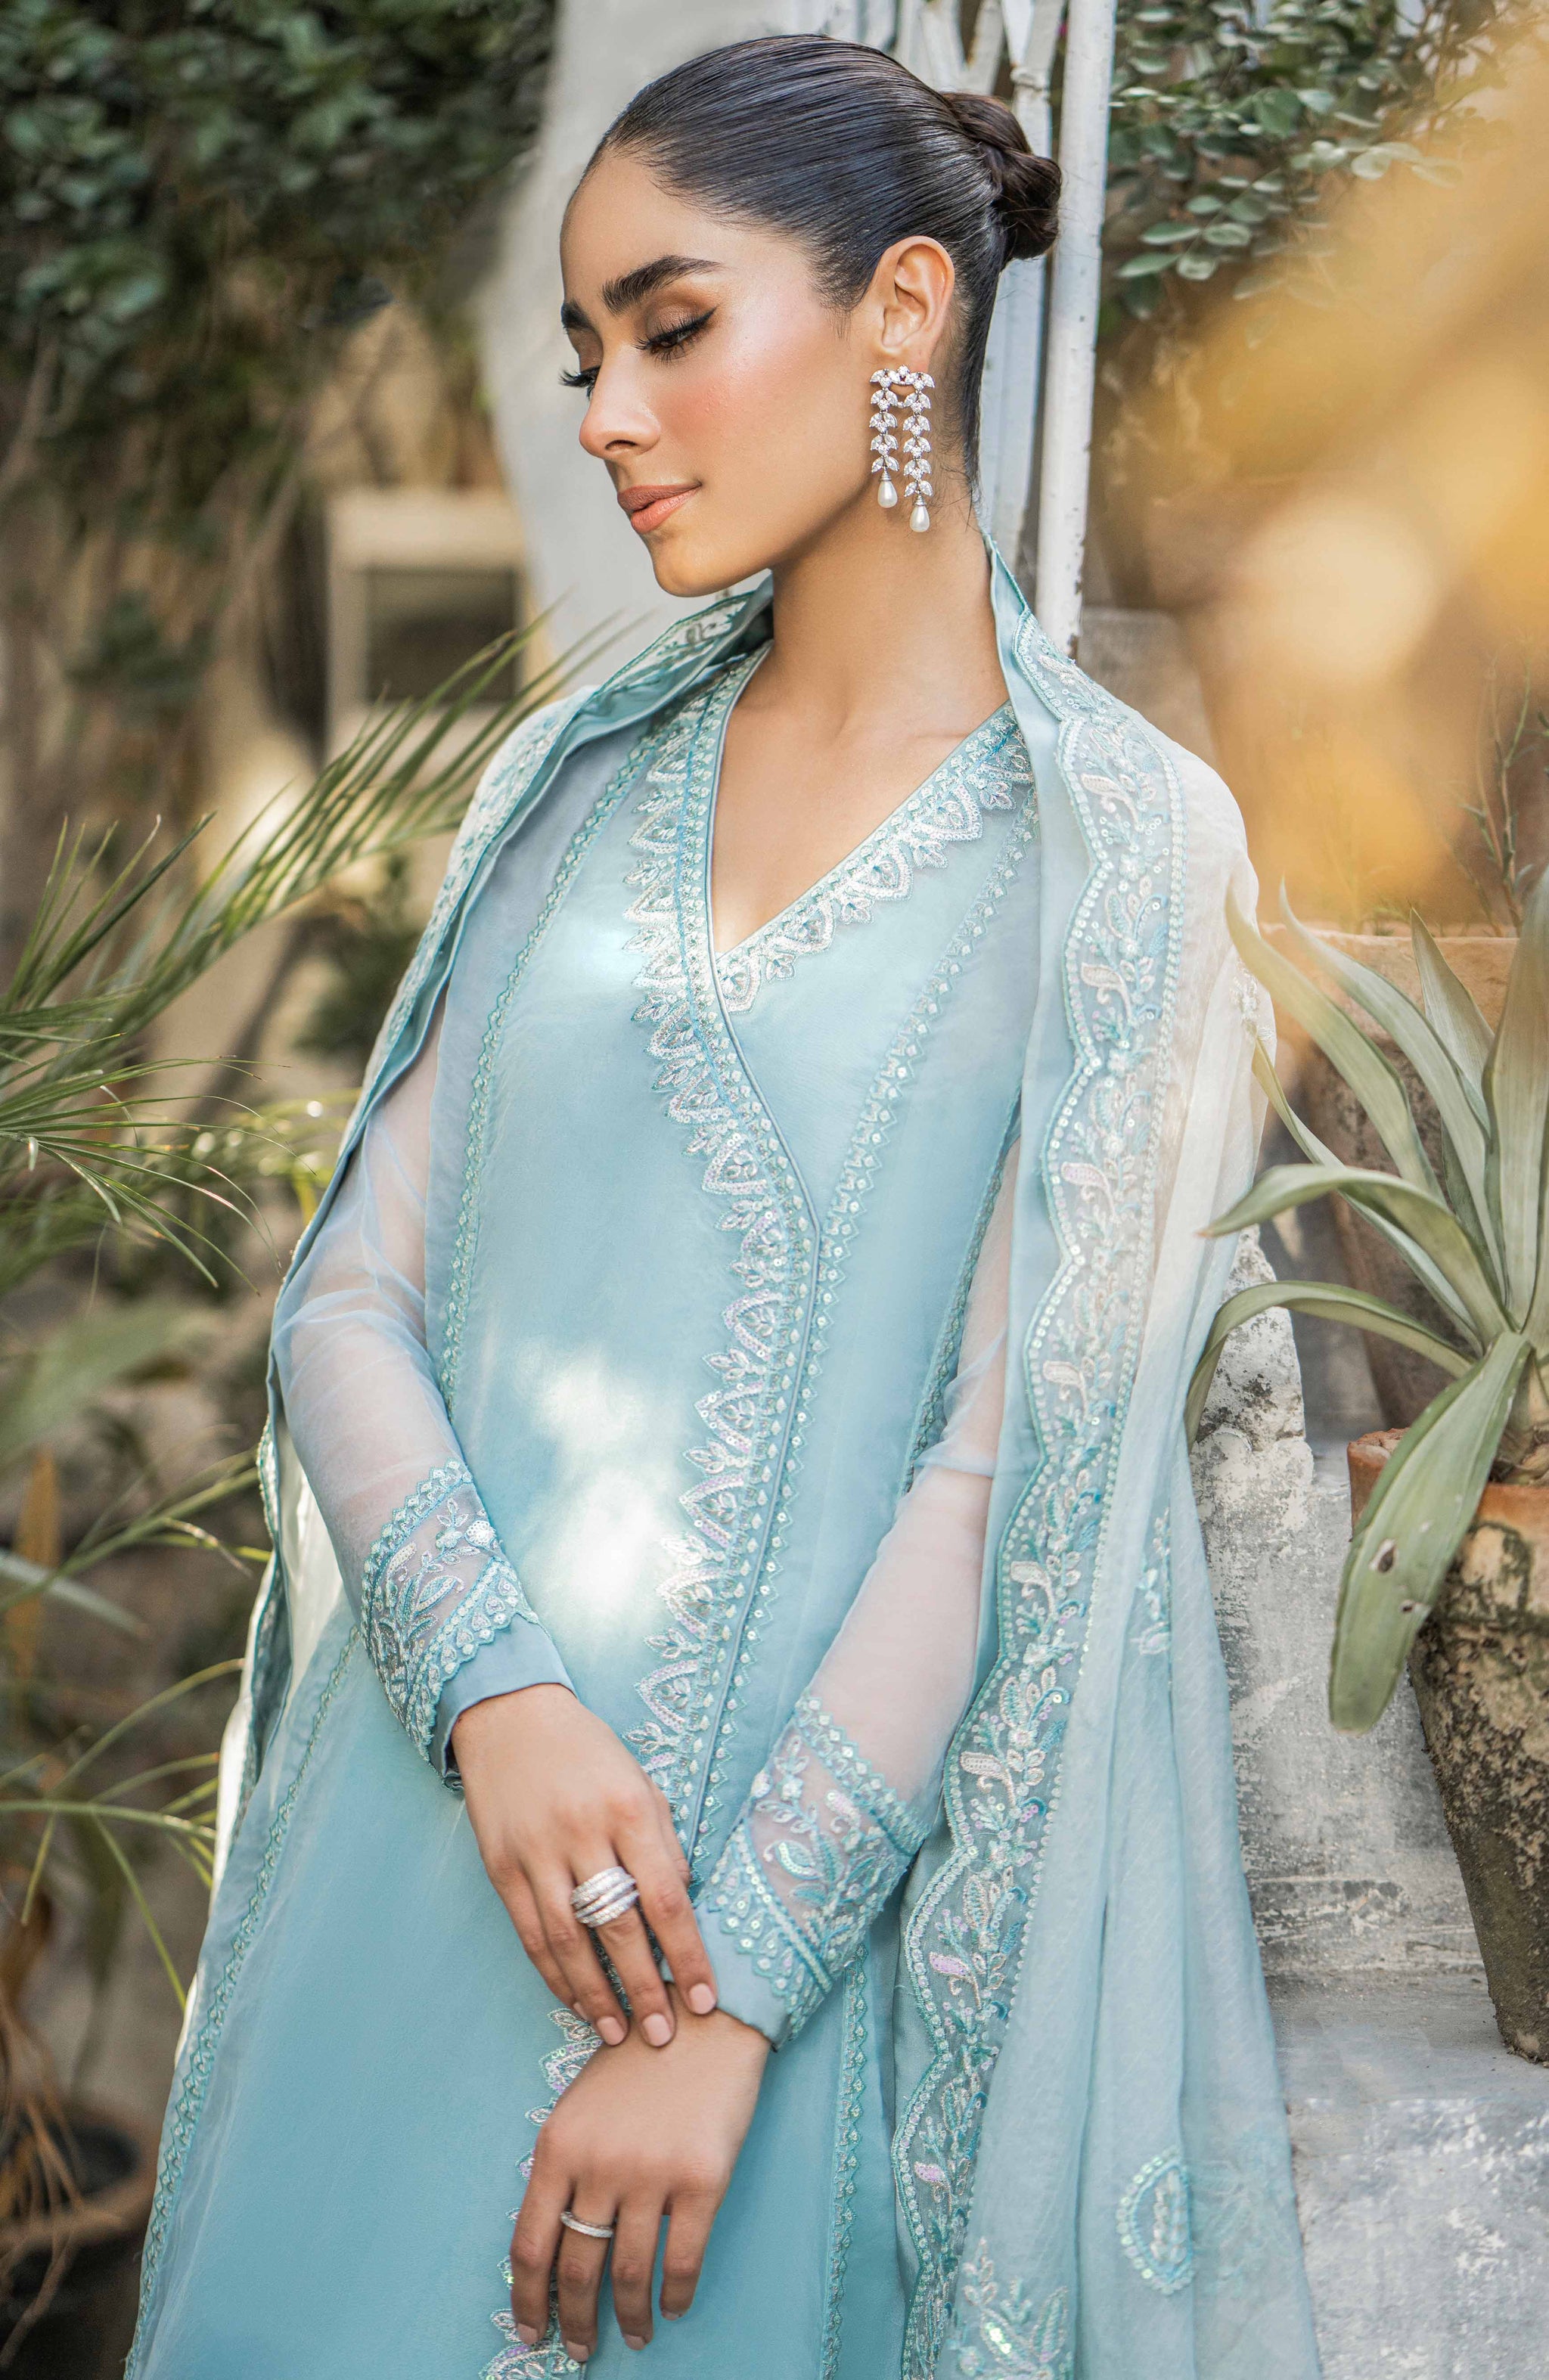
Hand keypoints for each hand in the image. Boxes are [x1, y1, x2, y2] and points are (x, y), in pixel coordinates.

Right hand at [452, 1685, 718, 2046]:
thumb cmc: (589, 1752)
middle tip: (664, 2037)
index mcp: (628, 1809)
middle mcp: (582, 1833)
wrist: (511, 1717)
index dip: (688, 1956)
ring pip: (570, 1941)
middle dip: (646, 1989)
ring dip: (597, 1994)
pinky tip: (576, 1999)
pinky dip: (554, 1974)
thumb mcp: (641, 1782)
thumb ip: (664, 1842)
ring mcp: (537, 1852)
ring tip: (619, 2032)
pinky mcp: (501, 1866)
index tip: (706, 2000)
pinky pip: (531, 1933)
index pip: (667, 1898)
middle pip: (620, 1928)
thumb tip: (683, 1907)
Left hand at [510, 1990, 768, 2358]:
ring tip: (631, 2336)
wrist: (706, 2020)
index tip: (530, 2331)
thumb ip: (567, 2168)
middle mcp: (599, 2164)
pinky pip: (682, 2259)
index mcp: (559, 2146)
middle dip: (575, 2320)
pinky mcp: (701, 2179)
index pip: (530, 2244)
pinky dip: (675, 2294)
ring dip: (627, 2316)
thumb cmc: (641, 2062)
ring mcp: (651, 2173)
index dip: (527, 2299)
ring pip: (630, 2272)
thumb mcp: (583, 2107)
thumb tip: (557, 2243)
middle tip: (579, 2349)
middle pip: (577, 2268)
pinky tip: (672, 2307)